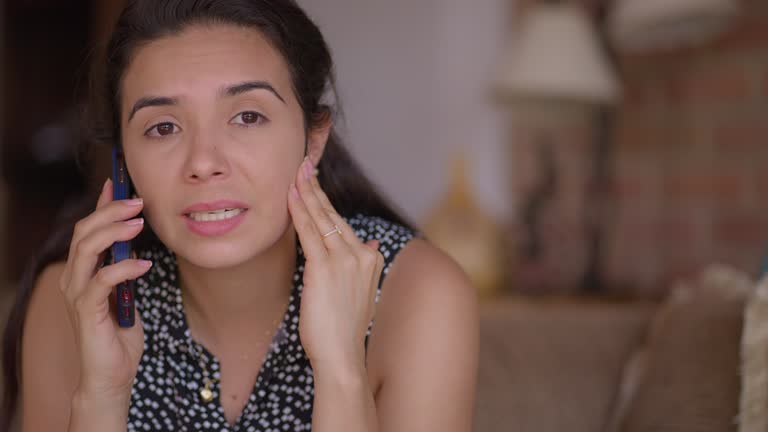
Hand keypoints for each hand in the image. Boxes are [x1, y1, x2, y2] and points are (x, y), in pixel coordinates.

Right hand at [58, 178, 150, 399]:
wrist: (110, 375)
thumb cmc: (118, 335)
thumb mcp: (125, 292)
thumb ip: (123, 267)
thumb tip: (132, 240)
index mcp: (81, 272)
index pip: (87, 229)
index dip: (101, 204)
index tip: (119, 183)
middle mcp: (73, 279)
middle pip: (84, 232)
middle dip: (110, 211)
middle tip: (138, 201)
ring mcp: (76, 295)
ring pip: (87, 250)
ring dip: (114, 231)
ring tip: (140, 223)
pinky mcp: (86, 312)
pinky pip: (102, 281)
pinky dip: (124, 268)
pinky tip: (145, 264)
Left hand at [287, 157, 384, 371]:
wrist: (342, 355)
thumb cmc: (344, 329)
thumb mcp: (361, 293)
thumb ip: (365, 266)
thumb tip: (373, 244)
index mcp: (370, 258)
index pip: (343, 223)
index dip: (327, 202)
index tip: (315, 183)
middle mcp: (361, 253)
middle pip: (333, 214)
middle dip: (316, 188)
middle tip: (304, 164)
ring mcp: (344, 259)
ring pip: (321, 218)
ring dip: (306, 193)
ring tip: (295, 173)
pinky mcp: (324, 268)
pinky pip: (309, 231)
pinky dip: (299, 210)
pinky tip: (291, 195)